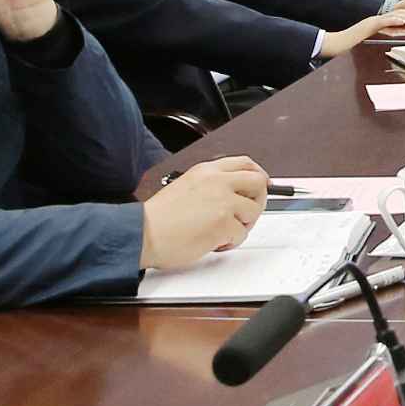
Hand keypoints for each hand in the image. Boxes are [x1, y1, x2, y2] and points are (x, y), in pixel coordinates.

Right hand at [140, 157, 266, 269]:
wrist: (143, 233)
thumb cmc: (159, 217)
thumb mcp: (187, 186)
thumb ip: (212, 185)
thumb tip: (234, 195)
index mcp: (207, 170)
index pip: (245, 163)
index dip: (258, 176)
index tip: (261, 186)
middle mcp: (218, 181)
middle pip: (258, 183)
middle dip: (258, 200)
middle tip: (246, 215)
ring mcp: (222, 201)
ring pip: (253, 211)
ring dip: (242, 225)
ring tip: (222, 232)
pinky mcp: (223, 223)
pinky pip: (242, 234)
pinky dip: (231, 242)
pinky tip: (214, 242)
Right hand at [317, 8, 404, 57]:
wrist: (339, 42)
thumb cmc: (354, 42)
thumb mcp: (374, 38)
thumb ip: (385, 35)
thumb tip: (398, 36)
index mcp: (381, 23)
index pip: (400, 19)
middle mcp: (379, 19)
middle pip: (399, 14)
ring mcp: (375, 20)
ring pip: (394, 16)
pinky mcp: (370, 24)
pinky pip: (384, 21)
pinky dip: (394, 20)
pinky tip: (402, 21)